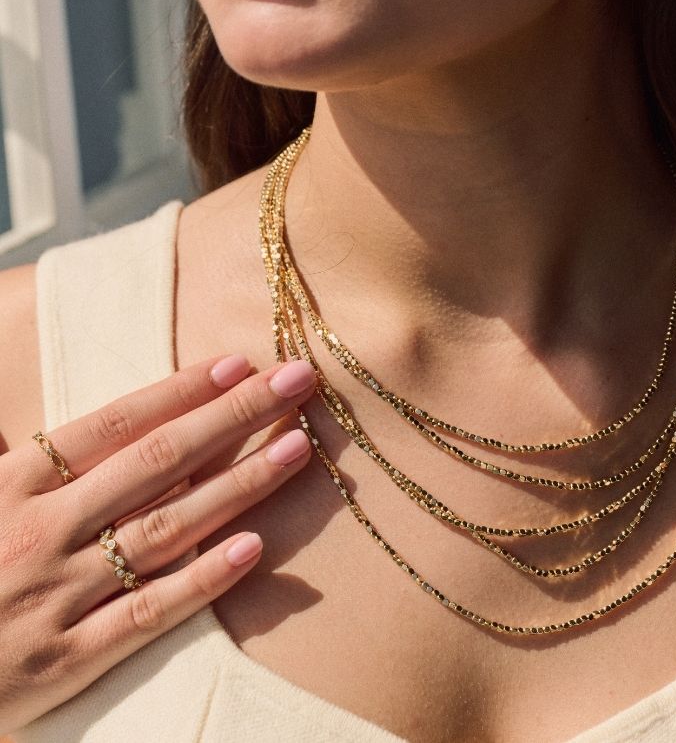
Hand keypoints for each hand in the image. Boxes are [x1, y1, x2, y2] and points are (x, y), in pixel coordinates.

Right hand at [0, 354, 316, 734]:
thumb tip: (87, 422)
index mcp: (12, 484)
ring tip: (297, 448)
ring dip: (239, 483)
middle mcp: (41, 530)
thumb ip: (29, 457)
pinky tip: (254, 548)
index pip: (116, 421)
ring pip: (167, 528)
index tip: (240, 364)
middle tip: (297, 382)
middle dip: (235, 416)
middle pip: (159, 460)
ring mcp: (55, 595)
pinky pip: (145, 614)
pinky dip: (202, 582)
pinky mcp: (65, 661)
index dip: (182, 389)